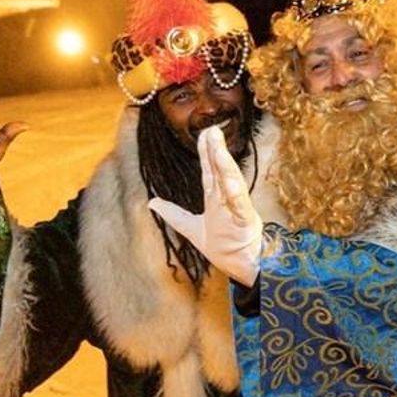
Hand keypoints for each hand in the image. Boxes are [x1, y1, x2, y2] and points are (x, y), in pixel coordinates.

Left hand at [148, 125, 263, 284]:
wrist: (243, 266)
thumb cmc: (224, 247)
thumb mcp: (191, 229)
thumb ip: (173, 214)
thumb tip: (151, 202)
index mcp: (215, 198)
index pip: (210, 170)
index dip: (206, 152)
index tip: (204, 134)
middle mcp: (226, 199)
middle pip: (220, 170)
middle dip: (216, 150)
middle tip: (212, 130)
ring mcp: (236, 208)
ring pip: (231, 182)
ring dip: (225, 165)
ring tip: (219, 149)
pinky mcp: (245, 221)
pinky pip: (240, 207)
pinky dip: (236, 196)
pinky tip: (231, 184)